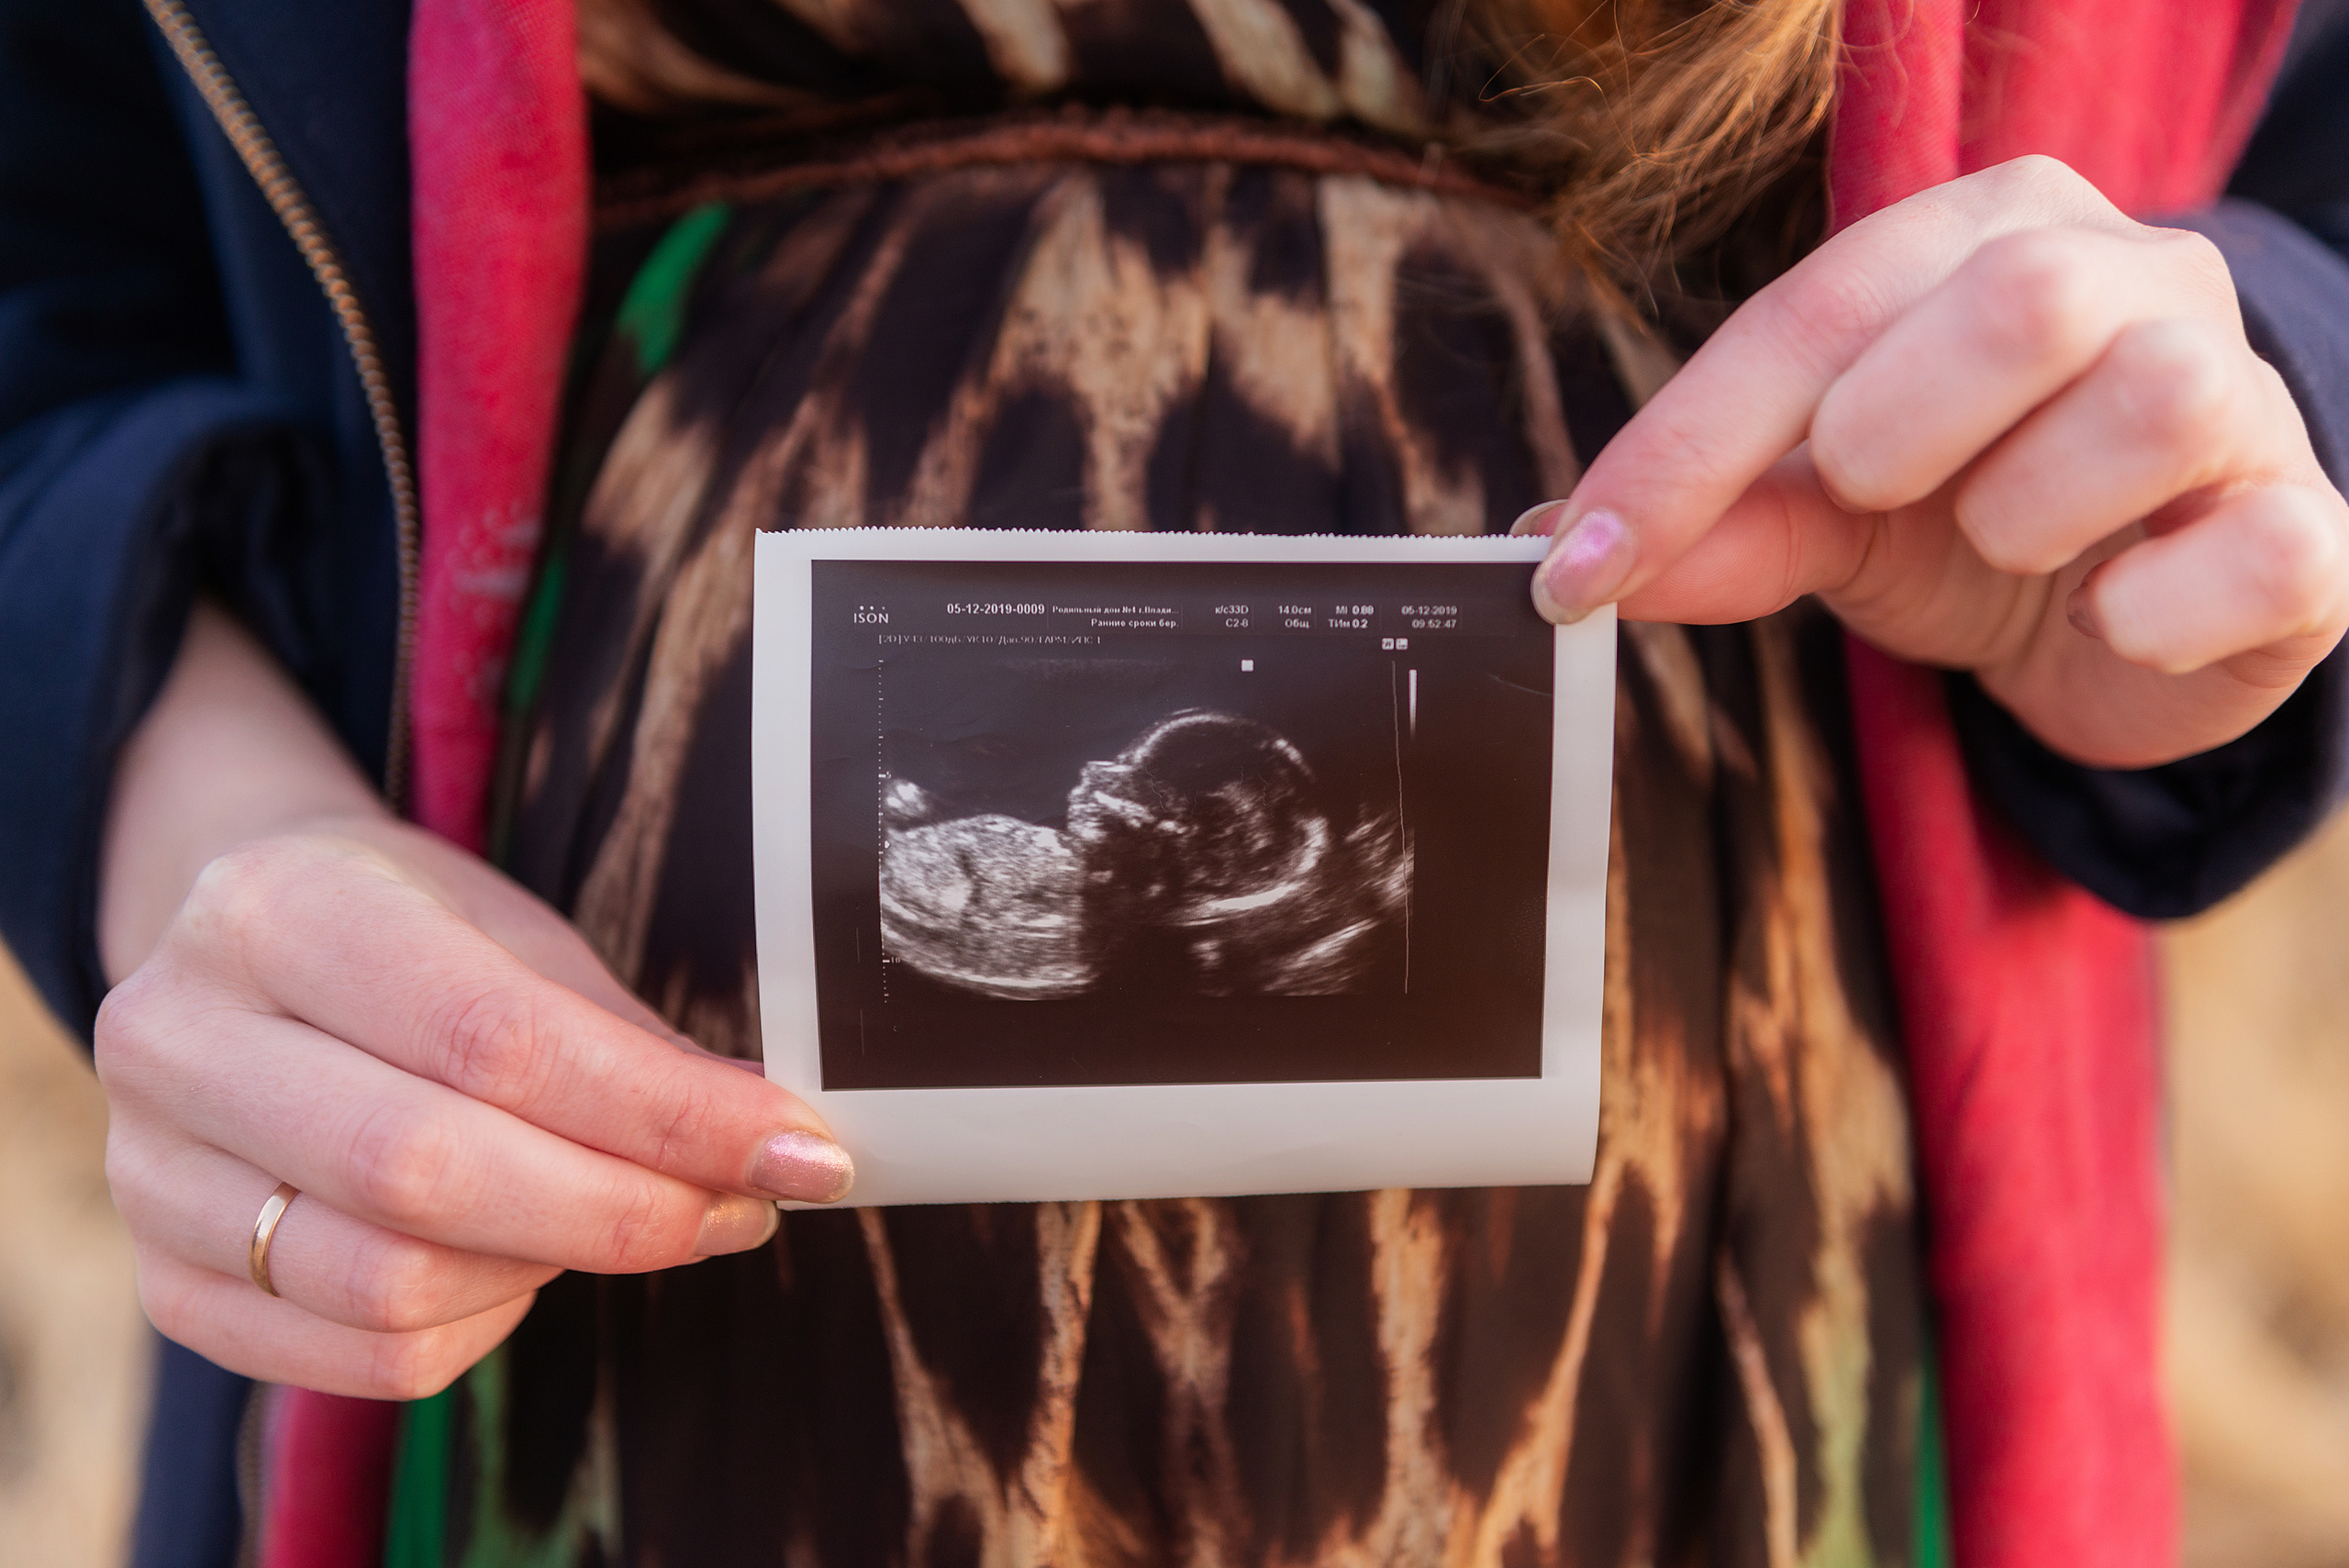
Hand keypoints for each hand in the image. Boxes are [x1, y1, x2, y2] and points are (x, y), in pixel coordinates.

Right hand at [95, 609, 851, 1399]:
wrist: (240, 947)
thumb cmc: (401, 929)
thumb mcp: (510, 930)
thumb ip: (620, 1038)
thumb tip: (764, 1141)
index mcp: (276, 912)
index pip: (495, 1039)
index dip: (664, 1112)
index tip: (795, 1149)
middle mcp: (181, 1039)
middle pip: (428, 1173)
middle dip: (626, 1208)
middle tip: (744, 1205)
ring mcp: (150, 1172)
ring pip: (393, 1283)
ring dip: (558, 1267)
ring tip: (635, 1216)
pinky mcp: (167, 1281)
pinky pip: (360, 1357)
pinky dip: (482, 1324)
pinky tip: (529, 1262)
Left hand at [1517, 155, 2348, 767]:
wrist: (2128, 615)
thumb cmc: (1971, 519)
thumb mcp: (1831, 511)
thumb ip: (1716, 518)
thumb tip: (1562, 546)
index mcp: (1991, 235)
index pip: (1820, 312)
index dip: (1684, 446)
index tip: (1576, 564)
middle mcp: (2137, 278)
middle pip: (2022, 297)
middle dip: (1897, 429)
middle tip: (1870, 498)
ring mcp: (2243, 396)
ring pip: (2158, 401)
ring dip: (2030, 513)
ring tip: (2010, 548)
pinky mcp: (2309, 528)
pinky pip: (2255, 550)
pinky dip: (2149, 609)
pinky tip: (2109, 616)